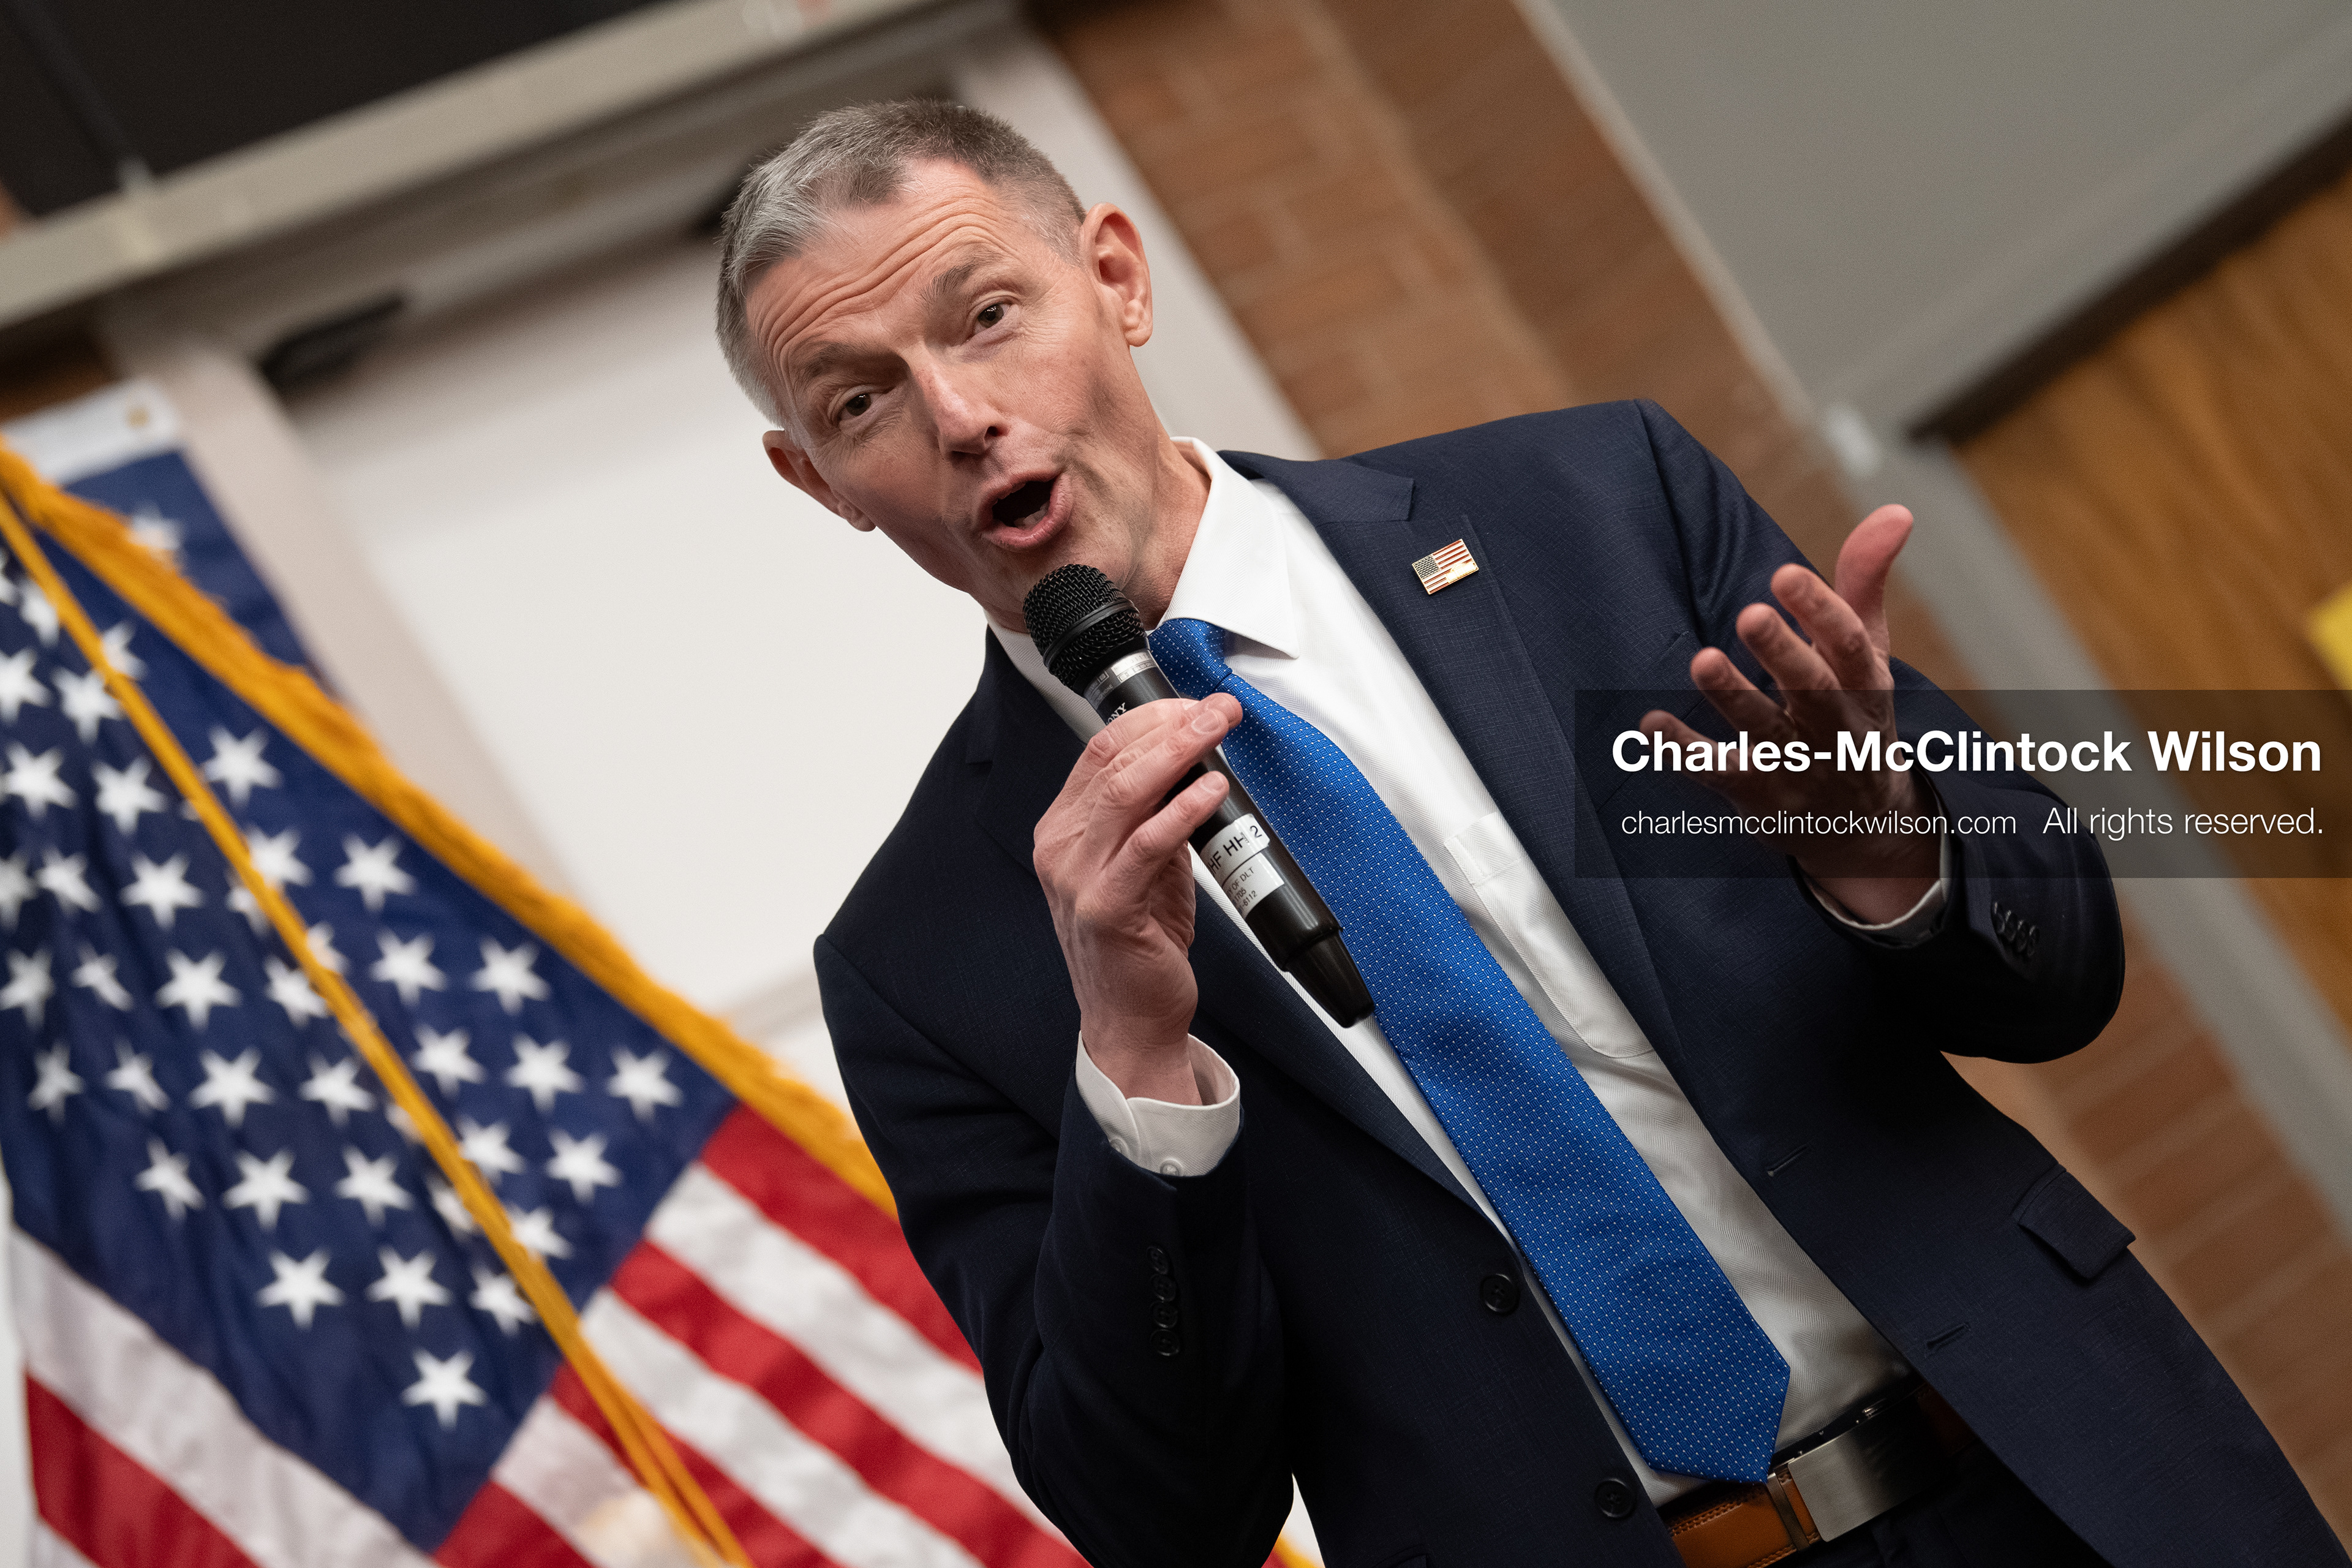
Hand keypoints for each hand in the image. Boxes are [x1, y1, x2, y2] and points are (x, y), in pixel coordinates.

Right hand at [1034, 695, 1240, 1103]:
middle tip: (1219, 707)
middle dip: (1171, 724)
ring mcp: (1076, 877)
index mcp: (1063, 831)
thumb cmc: (1138, 946)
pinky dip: (1183, 809)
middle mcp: (1060, 848)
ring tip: (1218, 729)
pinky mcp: (1105, 907)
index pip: (1099, 752)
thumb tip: (1195, 767)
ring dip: (1180, 751)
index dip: (1149, 718)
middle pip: (1112, 761)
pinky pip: (1148, 844)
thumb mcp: (1147, 868)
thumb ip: (1158, 819)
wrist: (1129, 1022)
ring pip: (1126, 791)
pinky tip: (1212, 789)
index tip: (1194, 703)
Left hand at [1640, 505, 1938, 922]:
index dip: (1821, 610)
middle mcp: (1833, 729)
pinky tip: (1650, 722)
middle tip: (1749, 613)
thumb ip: (1865, 583)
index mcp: (1864, 687)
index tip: (1785, 574)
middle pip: (1811, 690)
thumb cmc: (1854, 717)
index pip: (1849, 648)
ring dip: (1732, 696)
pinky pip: (1716, 773)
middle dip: (1783, 653)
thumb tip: (1896, 511)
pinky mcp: (1756, 795)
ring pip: (1762, 732)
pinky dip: (1683, 751)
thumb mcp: (1867, 655)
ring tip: (1703, 659)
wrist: (1864, 828)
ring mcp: (1795, 766)